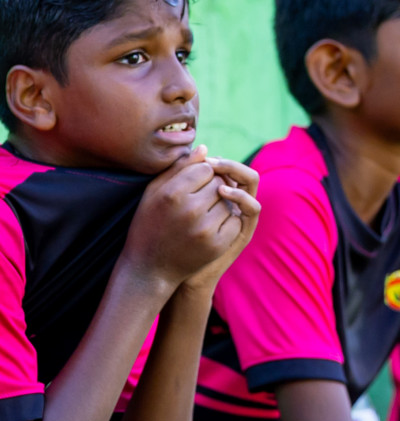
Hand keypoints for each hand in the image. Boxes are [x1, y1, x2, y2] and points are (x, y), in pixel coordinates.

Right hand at [121, 147, 259, 289]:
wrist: (149, 268)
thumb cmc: (148, 225)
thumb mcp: (153, 193)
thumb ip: (178, 169)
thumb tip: (205, 148)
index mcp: (172, 193)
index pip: (205, 168)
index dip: (200, 175)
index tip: (190, 186)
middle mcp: (189, 209)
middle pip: (219, 183)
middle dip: (212, 188)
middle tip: (197, 201)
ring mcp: (205, 229)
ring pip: (229, 201)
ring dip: (220, 205)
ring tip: (201, 215)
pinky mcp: (216, 245)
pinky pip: (234, 220)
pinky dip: (226, 222)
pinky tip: (209, 228)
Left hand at [179, 158, 260, 294]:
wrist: (169, 269)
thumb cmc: (167, 233)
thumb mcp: (172, 202)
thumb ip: (181, 179)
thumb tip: (192, 151)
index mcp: (216, 196)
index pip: (225, 167)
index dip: (217, 158)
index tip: (202, 155)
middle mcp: (232, 204)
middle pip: (242, 172)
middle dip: (228, 164)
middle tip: (212, 160)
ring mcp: (239, 216)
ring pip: (251, 185)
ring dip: (237, 173)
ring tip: (216, 170)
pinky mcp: (243, 231)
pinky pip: (253, 208)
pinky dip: (242, 196)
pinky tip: (223, 191)